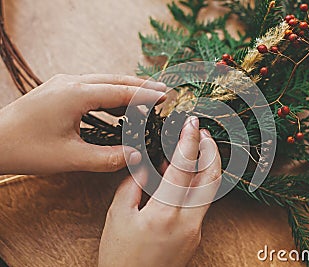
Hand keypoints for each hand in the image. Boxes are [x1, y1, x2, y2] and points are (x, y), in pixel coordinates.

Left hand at [0, 74, 165, 173]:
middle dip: (140, 86)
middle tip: (163, 93)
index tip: (166, 97)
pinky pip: (92, 87)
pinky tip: (119, 109)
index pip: (120, 91)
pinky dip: (110, 96)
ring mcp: (63, 83)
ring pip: (104, 81)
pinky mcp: (59, 90)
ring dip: (126, 90)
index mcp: (75, 94)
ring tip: (146, 102)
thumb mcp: (71, 158)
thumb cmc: (26, 149)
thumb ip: (108, 158)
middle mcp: (71, 82)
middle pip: (115, 80)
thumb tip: (137, 156)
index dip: (145, 95)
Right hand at [98, 117, 221, 266]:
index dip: (190, 141)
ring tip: (186, 153)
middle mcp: (188, 221)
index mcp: (165, 213)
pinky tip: (176, 179)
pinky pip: (199, 203)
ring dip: (204, 167)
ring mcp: (196, 230)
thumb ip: (133, 184)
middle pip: (212, 178)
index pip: (184, 168)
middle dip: (211, 151)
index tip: (191, 123)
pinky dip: (193, 185)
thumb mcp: (119, 216)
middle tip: (202, 134)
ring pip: (210, 190)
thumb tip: (144, 163)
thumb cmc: (120, 257)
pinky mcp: (196, 236)